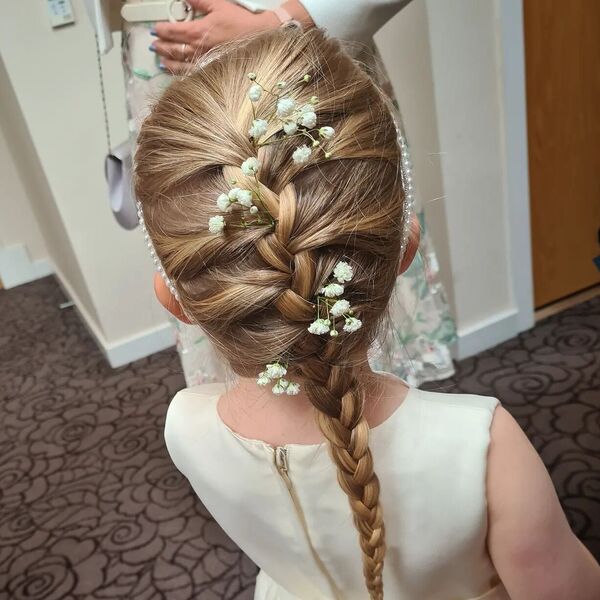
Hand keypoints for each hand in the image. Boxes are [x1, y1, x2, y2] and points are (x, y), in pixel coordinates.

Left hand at [150, 0, 279, 73]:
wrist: (260, 39)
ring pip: (179, 64)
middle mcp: (198, 49)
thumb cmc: (241, 24)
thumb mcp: (219, 6)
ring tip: (161, 59)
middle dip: (161, 46)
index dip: (161, 30)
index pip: (172, 31)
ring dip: (167, 61)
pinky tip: (175, 72)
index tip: (155, 29)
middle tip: (154, 45)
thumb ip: (199, 1)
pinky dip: (180, 73)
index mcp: (198, 31)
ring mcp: (204, 62)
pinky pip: (191, 74)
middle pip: (172, 49)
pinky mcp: (211, 71)